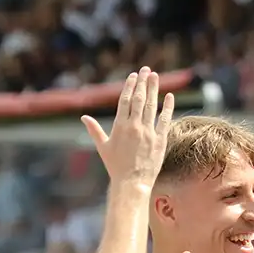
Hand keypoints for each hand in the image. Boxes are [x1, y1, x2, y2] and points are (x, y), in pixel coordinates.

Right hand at [81, 66, 174, 185]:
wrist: (132, 183)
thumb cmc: (116, 167)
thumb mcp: (103, 147)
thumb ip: (94, 130)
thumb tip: (84, 118)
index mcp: (120, 126)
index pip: (125, 100)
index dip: (129, 86)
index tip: (133, 76)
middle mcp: (134, 126)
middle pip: (139, 99)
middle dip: (142, 82)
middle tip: (146, 70)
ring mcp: (148, 132)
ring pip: (151, 106)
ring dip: (154, 89)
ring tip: (155, 76)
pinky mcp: (160, 140)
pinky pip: (165, 120)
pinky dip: (167, 107)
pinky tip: (170, 96)